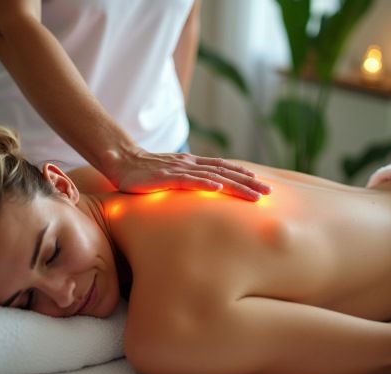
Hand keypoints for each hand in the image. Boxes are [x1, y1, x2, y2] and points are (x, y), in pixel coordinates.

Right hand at [103, 148, 271, 200]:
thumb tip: (204, 189)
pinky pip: (188, 180)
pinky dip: (204, 183)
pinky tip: (218, 187)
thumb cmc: (146, 172)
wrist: (122, 162)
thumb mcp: (171, 175)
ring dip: (235, 185)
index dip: (242, 173)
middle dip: (248, 182)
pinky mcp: (165, 177)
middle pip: (225, 172)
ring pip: (213, 176)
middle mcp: (190, 164)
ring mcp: (178, 169)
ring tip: (254, 195)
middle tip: (269, 193)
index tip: (261, 182)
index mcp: (192, 164)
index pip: (222, 167)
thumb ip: (187, 180)